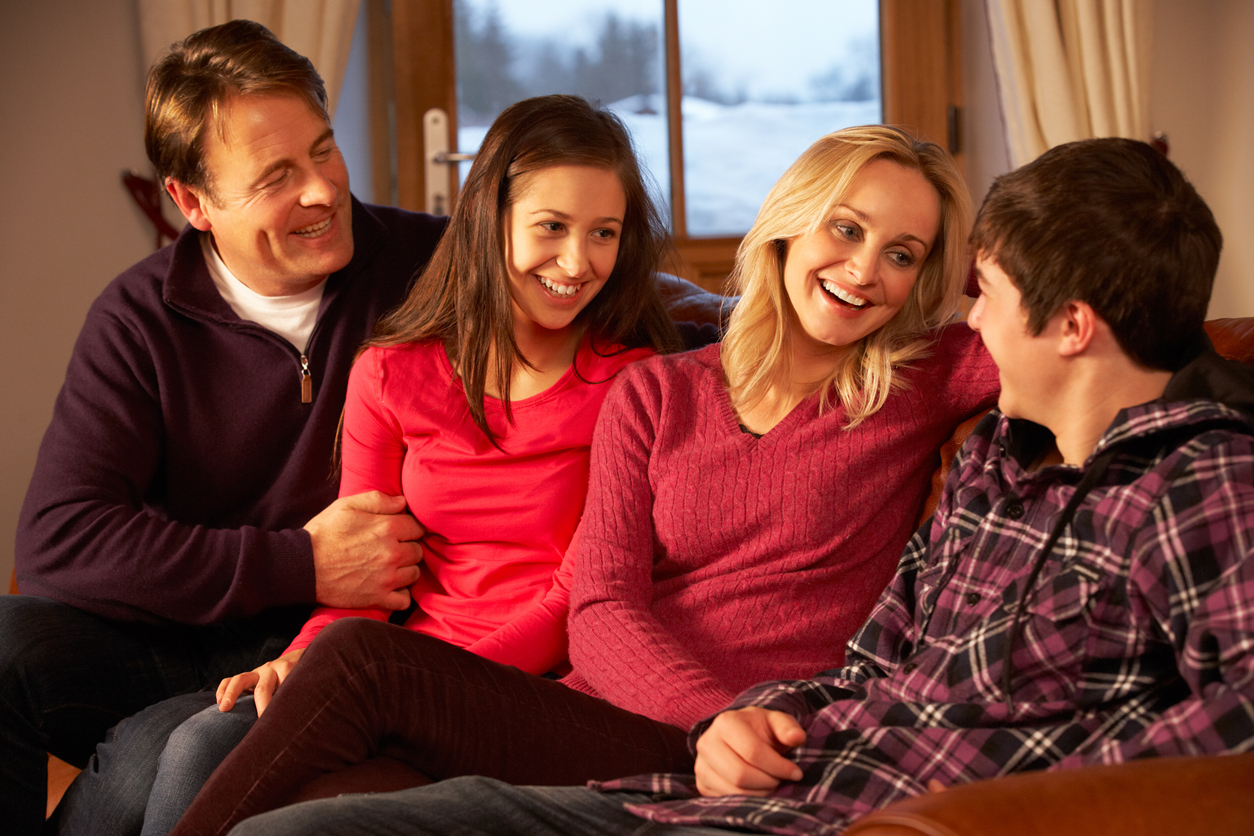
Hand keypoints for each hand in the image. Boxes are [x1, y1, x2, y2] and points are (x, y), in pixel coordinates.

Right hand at [217, 648, 304, 715]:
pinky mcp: (247, 676)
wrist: (297, 658)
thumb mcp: (305, 683)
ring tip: (224, 709)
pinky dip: (223, 689)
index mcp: (288, 670)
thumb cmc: (302, 679)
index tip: (283, 722)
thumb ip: (303, 695)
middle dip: (261, 706)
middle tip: (260, 724)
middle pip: (263, 687)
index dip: (283, 704)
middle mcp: (271, 669)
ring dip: (232, 693)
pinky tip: (219, 702)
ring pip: (241, 679)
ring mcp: (257, 672)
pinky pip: (230, 679)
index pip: (284, 686)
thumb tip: (303, 722)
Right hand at [306, 491, 424, 609]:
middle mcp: (392, 553)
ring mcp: (387, 578)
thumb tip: (403, 502)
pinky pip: (405, 599)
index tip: (399, 531)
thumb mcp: (347, 505)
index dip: (409, 528)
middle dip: (408, 548)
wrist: (302, 566)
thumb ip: (378, 500)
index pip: (417, 527)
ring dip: (406, 569)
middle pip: (418, 551)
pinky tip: (389, 586)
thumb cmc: (323, 533)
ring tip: (389, 566)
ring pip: (414, 573)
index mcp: (387, 528)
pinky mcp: (378, 598)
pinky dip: (401, 593)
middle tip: (392, 548)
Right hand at [694, 707, 804, 796]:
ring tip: (770, 783)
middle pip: (740, 774)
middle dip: (768, 782)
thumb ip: (788, 728)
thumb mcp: (777, 722)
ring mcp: (701, 764)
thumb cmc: (762, 730)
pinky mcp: (701, 783)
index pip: (753, 752)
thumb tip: (796, 737)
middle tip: (780, 779)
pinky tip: (756, 789)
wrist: (740, 736)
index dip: (778, 766)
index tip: (795, 772)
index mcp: (726, 722)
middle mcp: (707, 742)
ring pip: (733, 790)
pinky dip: (746, 799)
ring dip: (759, 793)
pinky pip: (725, 800)